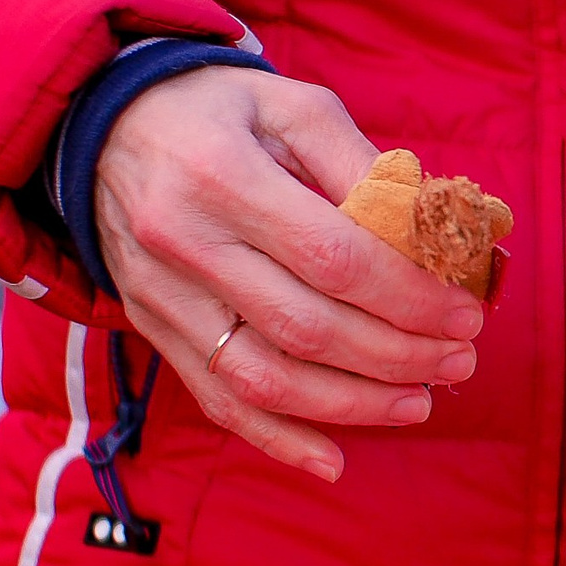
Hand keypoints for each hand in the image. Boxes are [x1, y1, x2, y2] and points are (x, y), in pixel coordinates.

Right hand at [93, 66, 484, 480]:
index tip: (463, 311)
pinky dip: (277, 440)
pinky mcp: (153, 330)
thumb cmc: (219, 110)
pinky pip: (217, 400)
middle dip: (398, 354)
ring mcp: (161, 296)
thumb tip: (436, 228)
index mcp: (222, 176)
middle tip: (460, 358)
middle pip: (307, 327)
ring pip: (265, 379)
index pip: (333, 258)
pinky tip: (334, 459)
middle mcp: (183, 244)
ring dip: (353, 405)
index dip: (408, 296)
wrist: (102, 125)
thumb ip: (361, 164)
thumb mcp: (292, 105)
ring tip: (420, 400)